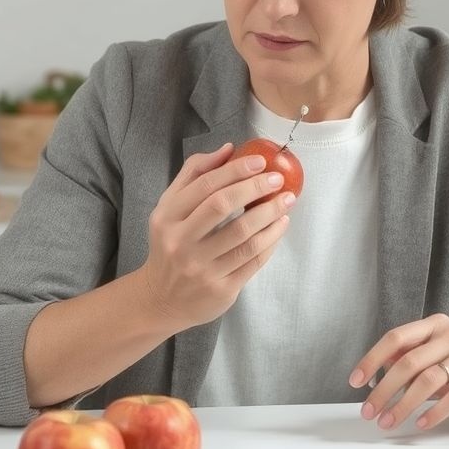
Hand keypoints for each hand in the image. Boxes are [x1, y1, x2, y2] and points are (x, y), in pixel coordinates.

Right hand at [142, 143, 296, 330]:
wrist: (160, 299)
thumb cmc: (170, 245)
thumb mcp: (169, 208)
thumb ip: (194, 175)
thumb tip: (228, 149)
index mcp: (168, 218)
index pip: (205, 186)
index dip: (235, 171)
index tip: (261, 162)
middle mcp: (181, 243)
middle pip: (223, 207)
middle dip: (255, 189)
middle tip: (278, 180)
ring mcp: (201, 268)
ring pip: (244, 236)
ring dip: (271, 215)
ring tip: (287, 202)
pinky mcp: (221, 289)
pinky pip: (253, 260)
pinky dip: (271, 240)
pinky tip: (280, 227)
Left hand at [348, 314, 448, 430]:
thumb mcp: (447, 353)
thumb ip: (417, 359)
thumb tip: (379, 372)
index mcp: (437, 325)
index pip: (396, 338)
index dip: (372, 359)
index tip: (355, 381)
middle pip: (407, 362)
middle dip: (383, 390)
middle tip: (368, 412)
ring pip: (427, 381)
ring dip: (403, 406)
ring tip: (389, 422)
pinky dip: (434, 413)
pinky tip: (422, 424)